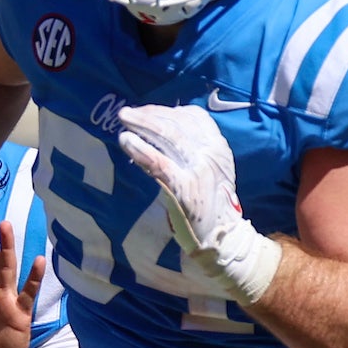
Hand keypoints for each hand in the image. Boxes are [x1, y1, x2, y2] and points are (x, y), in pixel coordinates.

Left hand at [114, 102, 280, 303]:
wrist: (223, 236)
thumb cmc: (212, 203)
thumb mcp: (214, 169)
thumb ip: (198, 149)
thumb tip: (168, 130)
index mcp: (218, 146)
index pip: (193, 116)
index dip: (166, 110)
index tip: (148, 112)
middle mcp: (211, 153)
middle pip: (177, 123)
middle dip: (149, 114)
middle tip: (126, 112)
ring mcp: (198, 169)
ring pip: (168, 137)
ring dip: (143, 125)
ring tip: (123, 120)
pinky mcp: (184, 187)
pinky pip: (159, 162)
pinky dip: (140, 149)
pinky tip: (126, 141)